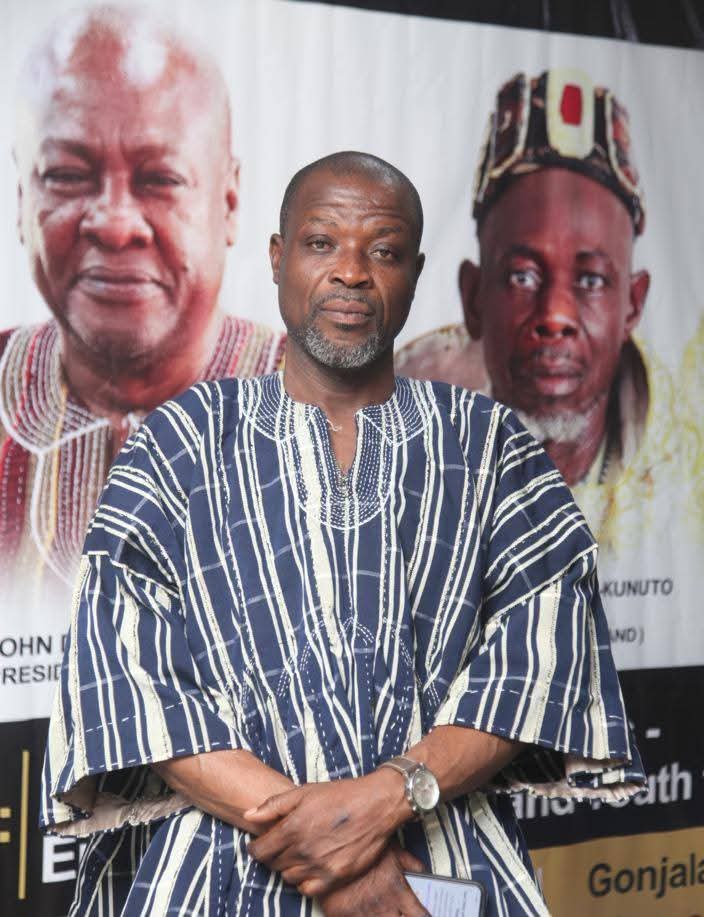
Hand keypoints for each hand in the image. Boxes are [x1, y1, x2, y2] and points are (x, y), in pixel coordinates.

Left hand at [246, 769, 410, 895]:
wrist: (376, 805)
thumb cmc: (341, 795)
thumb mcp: (304, 792)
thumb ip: (274, 806)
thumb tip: (248, 815)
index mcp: (292, 827)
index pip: (259, 851)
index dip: (255, 847)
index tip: (259, 844)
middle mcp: (303, 850)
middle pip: (274, 864)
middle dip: (274, 855)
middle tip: (283, 844)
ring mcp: (319, 866)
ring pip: (289, 877)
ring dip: (289, 867)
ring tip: (299, 853)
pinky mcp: (335, 876)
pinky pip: (308, 890)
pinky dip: (305, 881)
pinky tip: (310, 867)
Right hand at [318, 843, 428, 916]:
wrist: (331, 844)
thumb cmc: (362, 842)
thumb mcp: (391, 849)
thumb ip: (409, 862)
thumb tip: (421, 869)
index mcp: (398, 891)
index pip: (420, 916)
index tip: (424, 916)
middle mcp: (383, 907)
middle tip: (399, 911)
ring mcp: (363, 914)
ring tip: (381, 911)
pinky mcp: (343, 916)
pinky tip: (361, 912)